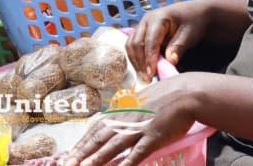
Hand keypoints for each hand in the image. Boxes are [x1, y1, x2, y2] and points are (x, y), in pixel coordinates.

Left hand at [62, 74, 199, 165]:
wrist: (186, 93)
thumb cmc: (166, 95)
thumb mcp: (141, 101)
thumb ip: (128, 112)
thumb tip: (118, 120)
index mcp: (122, 110)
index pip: (96, 128)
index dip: (83, 142)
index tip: (70, 153)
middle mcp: (126, 119)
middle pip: (99, 138)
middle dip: (81, 153)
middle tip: (66, 164)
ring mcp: (138, 129)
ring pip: (112, 147)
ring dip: (96, 159)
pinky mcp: (153, 138)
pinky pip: (136, 153)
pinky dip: (126, 164)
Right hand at [127, 0, 214, 78]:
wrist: (194, 12)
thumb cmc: (194, 22)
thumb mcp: (190, 33)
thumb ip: (179, 46)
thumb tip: (170, 61)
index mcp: (158, 18)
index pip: (149, 41)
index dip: (149, 58)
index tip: (152, 74)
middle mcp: (146, 21)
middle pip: (135, 43)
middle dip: (140, 63)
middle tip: (147, 80)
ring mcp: (142, 26)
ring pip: (130, 45)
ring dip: (136, 62)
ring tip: (145, 77)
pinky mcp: (142, 33)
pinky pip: (133, 46)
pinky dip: (136, 58)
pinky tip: (143, 70)